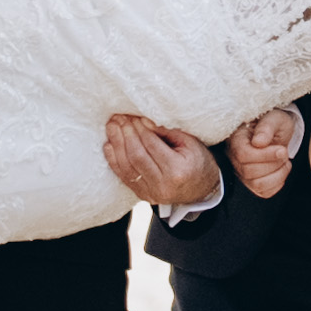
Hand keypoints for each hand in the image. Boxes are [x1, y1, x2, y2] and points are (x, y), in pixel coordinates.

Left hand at [102, 112, 218, 211]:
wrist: (201, 190)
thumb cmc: (198, 162)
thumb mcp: (190, 143)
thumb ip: (167, 132)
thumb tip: (144, 121)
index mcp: (177, 170)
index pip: (152, 145)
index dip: (140, 128)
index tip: (134, 115)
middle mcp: (163, 185)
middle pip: (136, 156)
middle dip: (125, 134)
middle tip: (119, 117)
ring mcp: (151, 193)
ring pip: (127, 167)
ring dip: (116, 144)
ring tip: (112, 126)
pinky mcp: (143, 195)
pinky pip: (124, 177)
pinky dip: (114, 160)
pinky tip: (109, 145)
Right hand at [231, 105, 301, 200]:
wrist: (276, 131)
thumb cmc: (273, 123)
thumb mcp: (274, 118)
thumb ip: (267, 127)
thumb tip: (259, 142)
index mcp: (236, 139)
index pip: (243, 155)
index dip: (265, 156)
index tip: (282, 150)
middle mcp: (234, 158)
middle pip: (250, 172)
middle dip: (274, 163)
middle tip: (284, 151)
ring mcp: (242, 173)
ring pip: (257, 185)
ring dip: (278, 174)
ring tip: (283, 160)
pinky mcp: (252, 183)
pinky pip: (265, 192)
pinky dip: (278, 183)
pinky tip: (281, 169)